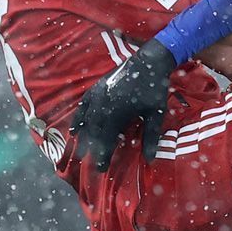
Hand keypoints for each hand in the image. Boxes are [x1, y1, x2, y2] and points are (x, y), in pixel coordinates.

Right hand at [69, 40, 176, 170]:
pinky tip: (75, 131)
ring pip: (86, 120)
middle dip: (92, 149)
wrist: (149, 61)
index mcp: (118, 110)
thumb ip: (151, 136)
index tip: (101, 169)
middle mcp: (104, 103)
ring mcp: (98, 94)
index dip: (103, 154)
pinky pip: (83, 106)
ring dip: (83, 137)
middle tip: (92, 164)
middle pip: (94, 132)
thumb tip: (150, 160)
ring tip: (81, 152)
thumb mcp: (156, 113)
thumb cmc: (154, 88)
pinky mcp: (96, 88)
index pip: (106, 138)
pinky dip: (78, 119)